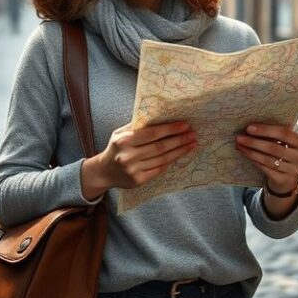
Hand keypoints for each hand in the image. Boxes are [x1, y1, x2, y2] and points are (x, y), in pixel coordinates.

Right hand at [80, 121, 196, 199]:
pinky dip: (170, 161)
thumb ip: (137, 126)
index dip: (170, 129)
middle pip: (160, 147)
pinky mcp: (138, 180)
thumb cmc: (116, 148)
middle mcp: (128, 155)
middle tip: (192, 135)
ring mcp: (133, 169)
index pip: (152, 133)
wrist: (104, 171)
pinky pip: (159, 169)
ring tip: (191, 144)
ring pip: (162, 159)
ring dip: (179, 151)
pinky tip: (179, 155)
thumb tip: (159, 116)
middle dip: (179, 140)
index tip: (184, 125)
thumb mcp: (120, 133)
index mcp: (124, 140)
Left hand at [235, 124, 297, 194]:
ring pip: (268, 159)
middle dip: (254, 142)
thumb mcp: (284, 143)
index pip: (284, 133)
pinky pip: (266, 169)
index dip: (265, 130)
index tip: (249, 128)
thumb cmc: (282, 154)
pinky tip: (245, 154)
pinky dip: (254, 160)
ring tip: (239, 145)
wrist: (286, 179)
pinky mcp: (285, 180)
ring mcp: (294, 171)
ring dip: (251, 151)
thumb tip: (251, 126)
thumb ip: (274, 134)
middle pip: (274, 147)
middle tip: (239, 137)